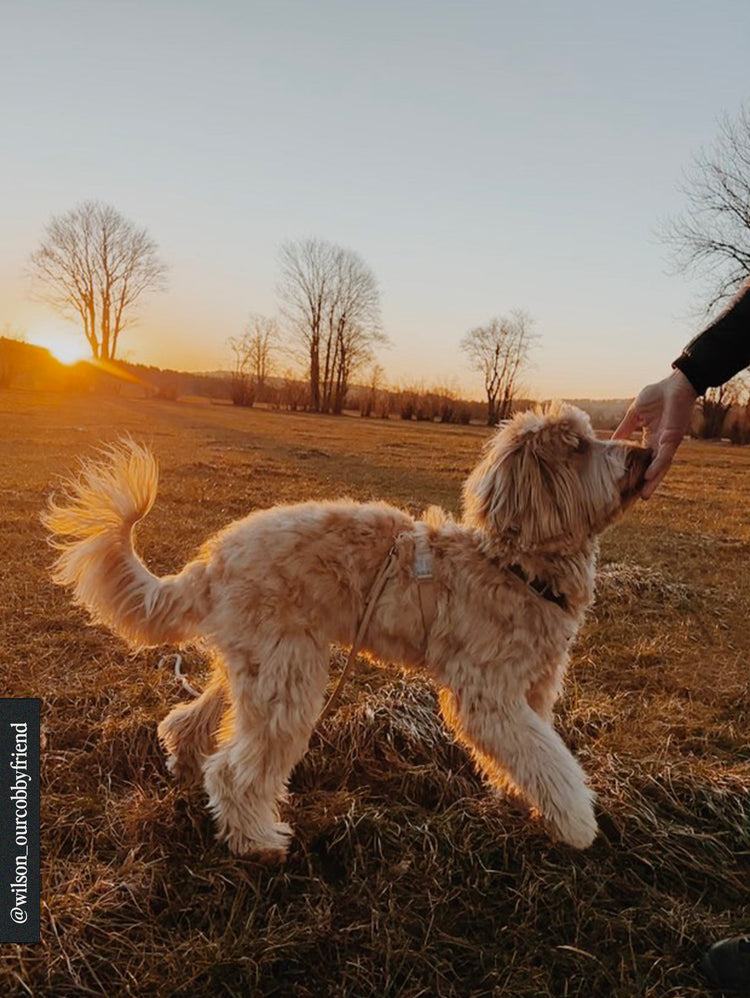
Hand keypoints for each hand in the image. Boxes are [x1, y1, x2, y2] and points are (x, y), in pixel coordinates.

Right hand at [612, 369, 697, 498]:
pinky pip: (665, 454)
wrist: (675, 384)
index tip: (625, 486)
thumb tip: (609, 442)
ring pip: (660, 466)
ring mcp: (668, 442)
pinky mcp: (674, 437)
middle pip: (652, 468)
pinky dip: (658, 465)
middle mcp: (660, 444)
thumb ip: (624, 429)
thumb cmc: (657, 395)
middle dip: (646, 483)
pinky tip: (650, 475)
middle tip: (636, 499)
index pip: (643, 460)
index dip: (636, 472)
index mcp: (651, 439)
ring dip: (653, 481)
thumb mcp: (634, 414)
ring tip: (644, 495)